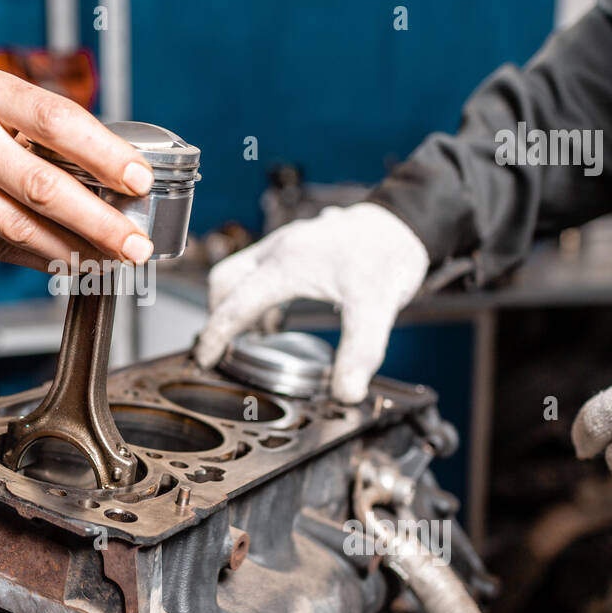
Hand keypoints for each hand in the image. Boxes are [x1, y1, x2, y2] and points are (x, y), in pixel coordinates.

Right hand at [0, 67, 154, 270]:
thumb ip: (41, 128)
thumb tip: (111, 176)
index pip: (56, 120)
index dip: (103, 153)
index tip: (138, 180)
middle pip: (41, 184)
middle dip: (98, 220)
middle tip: (135, 243)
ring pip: (19, 226)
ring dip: (72, 250)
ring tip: (110, 260)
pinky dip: (38, 259)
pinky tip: (67, 263)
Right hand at [194, 203, 428, 402]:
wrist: (405, 221)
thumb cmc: (389, 253)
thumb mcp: (378, 306)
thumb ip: (360, 351)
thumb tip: (346, 391)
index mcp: (287, 264)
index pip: (235, 304)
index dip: (216, 335)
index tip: (206, 358)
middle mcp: (279, 249)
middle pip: (224, 281)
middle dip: (219, 314)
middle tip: (226, 347)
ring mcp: (285, 243)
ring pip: (238, 272)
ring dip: (236, 303)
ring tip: (252, 336)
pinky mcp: (295, 245)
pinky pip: (257, 269)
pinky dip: (255, 294)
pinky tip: (277, 316)